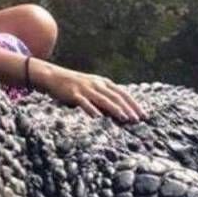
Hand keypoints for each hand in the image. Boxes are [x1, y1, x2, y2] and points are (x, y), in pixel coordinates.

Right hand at [31, 60, 145, 123]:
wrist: (53, 76)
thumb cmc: (74, 85)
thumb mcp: (92, 87)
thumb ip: (104, 97)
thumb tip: (119, 111)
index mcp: (103, 82)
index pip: (122, 94)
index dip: (134, 104)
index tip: (144, 115)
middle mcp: (96, 84)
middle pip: (116, 97)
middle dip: (128, 109)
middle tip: (138, 120)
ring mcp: (85, 88)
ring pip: (103, 99)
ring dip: (115, 109)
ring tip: (125, 119)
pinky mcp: (74, 93)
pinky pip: (84, 103)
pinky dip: (92, 110)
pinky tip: (98, 118)